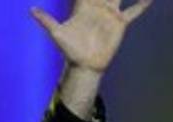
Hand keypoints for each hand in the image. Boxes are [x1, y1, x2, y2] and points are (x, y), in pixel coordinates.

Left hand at [31, 0, 151, 72]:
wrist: (85, 65)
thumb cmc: (70, 49)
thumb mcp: (57, 33)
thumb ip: (46, 20)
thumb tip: (31, 9)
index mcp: (83, 6)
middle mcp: (98, 6)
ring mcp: (110, 13)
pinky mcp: (120, 23)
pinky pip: (134, 11)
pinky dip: (142, 4)